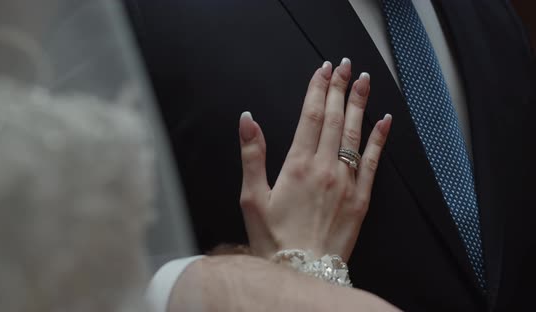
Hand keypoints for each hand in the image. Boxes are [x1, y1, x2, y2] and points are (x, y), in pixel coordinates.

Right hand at [238, 59, 391, 260]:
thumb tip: (248, 120)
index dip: (317, 90)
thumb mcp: (252, 198)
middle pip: (334, 119)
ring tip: (364, 80)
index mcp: (298, 166)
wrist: (304, 271)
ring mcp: (346, 182)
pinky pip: (372, 161)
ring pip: (354, 134)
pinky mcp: (361, 198)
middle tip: (345, 65)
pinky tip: (384, 121)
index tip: (323, 70)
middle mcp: (325, 169)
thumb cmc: (274, 239)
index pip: (310, 117)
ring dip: (359, 104)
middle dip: (339, 88)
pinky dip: (378, 138)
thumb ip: (252, 155)